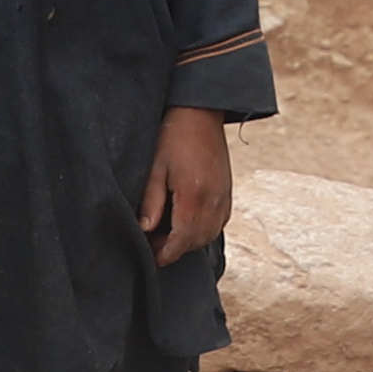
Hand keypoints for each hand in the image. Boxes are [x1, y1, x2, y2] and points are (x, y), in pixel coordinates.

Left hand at [136, 104, 230, 263]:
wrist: (200, 112)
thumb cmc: (173, 136)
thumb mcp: (155, 168)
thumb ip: (151, 201)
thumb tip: (145, 230)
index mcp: (194, 194)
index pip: (182, 238)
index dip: (166, 254)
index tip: (152, 259)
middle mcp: (214, 199)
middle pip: (197, 240)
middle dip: (176, 250)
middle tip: (154, 245)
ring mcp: (224, 196)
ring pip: (209, 234)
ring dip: (190, 241)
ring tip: (168, 235)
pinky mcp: (228, 192)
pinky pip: (218, 222)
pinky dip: (203, 230)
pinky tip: (187, 222)